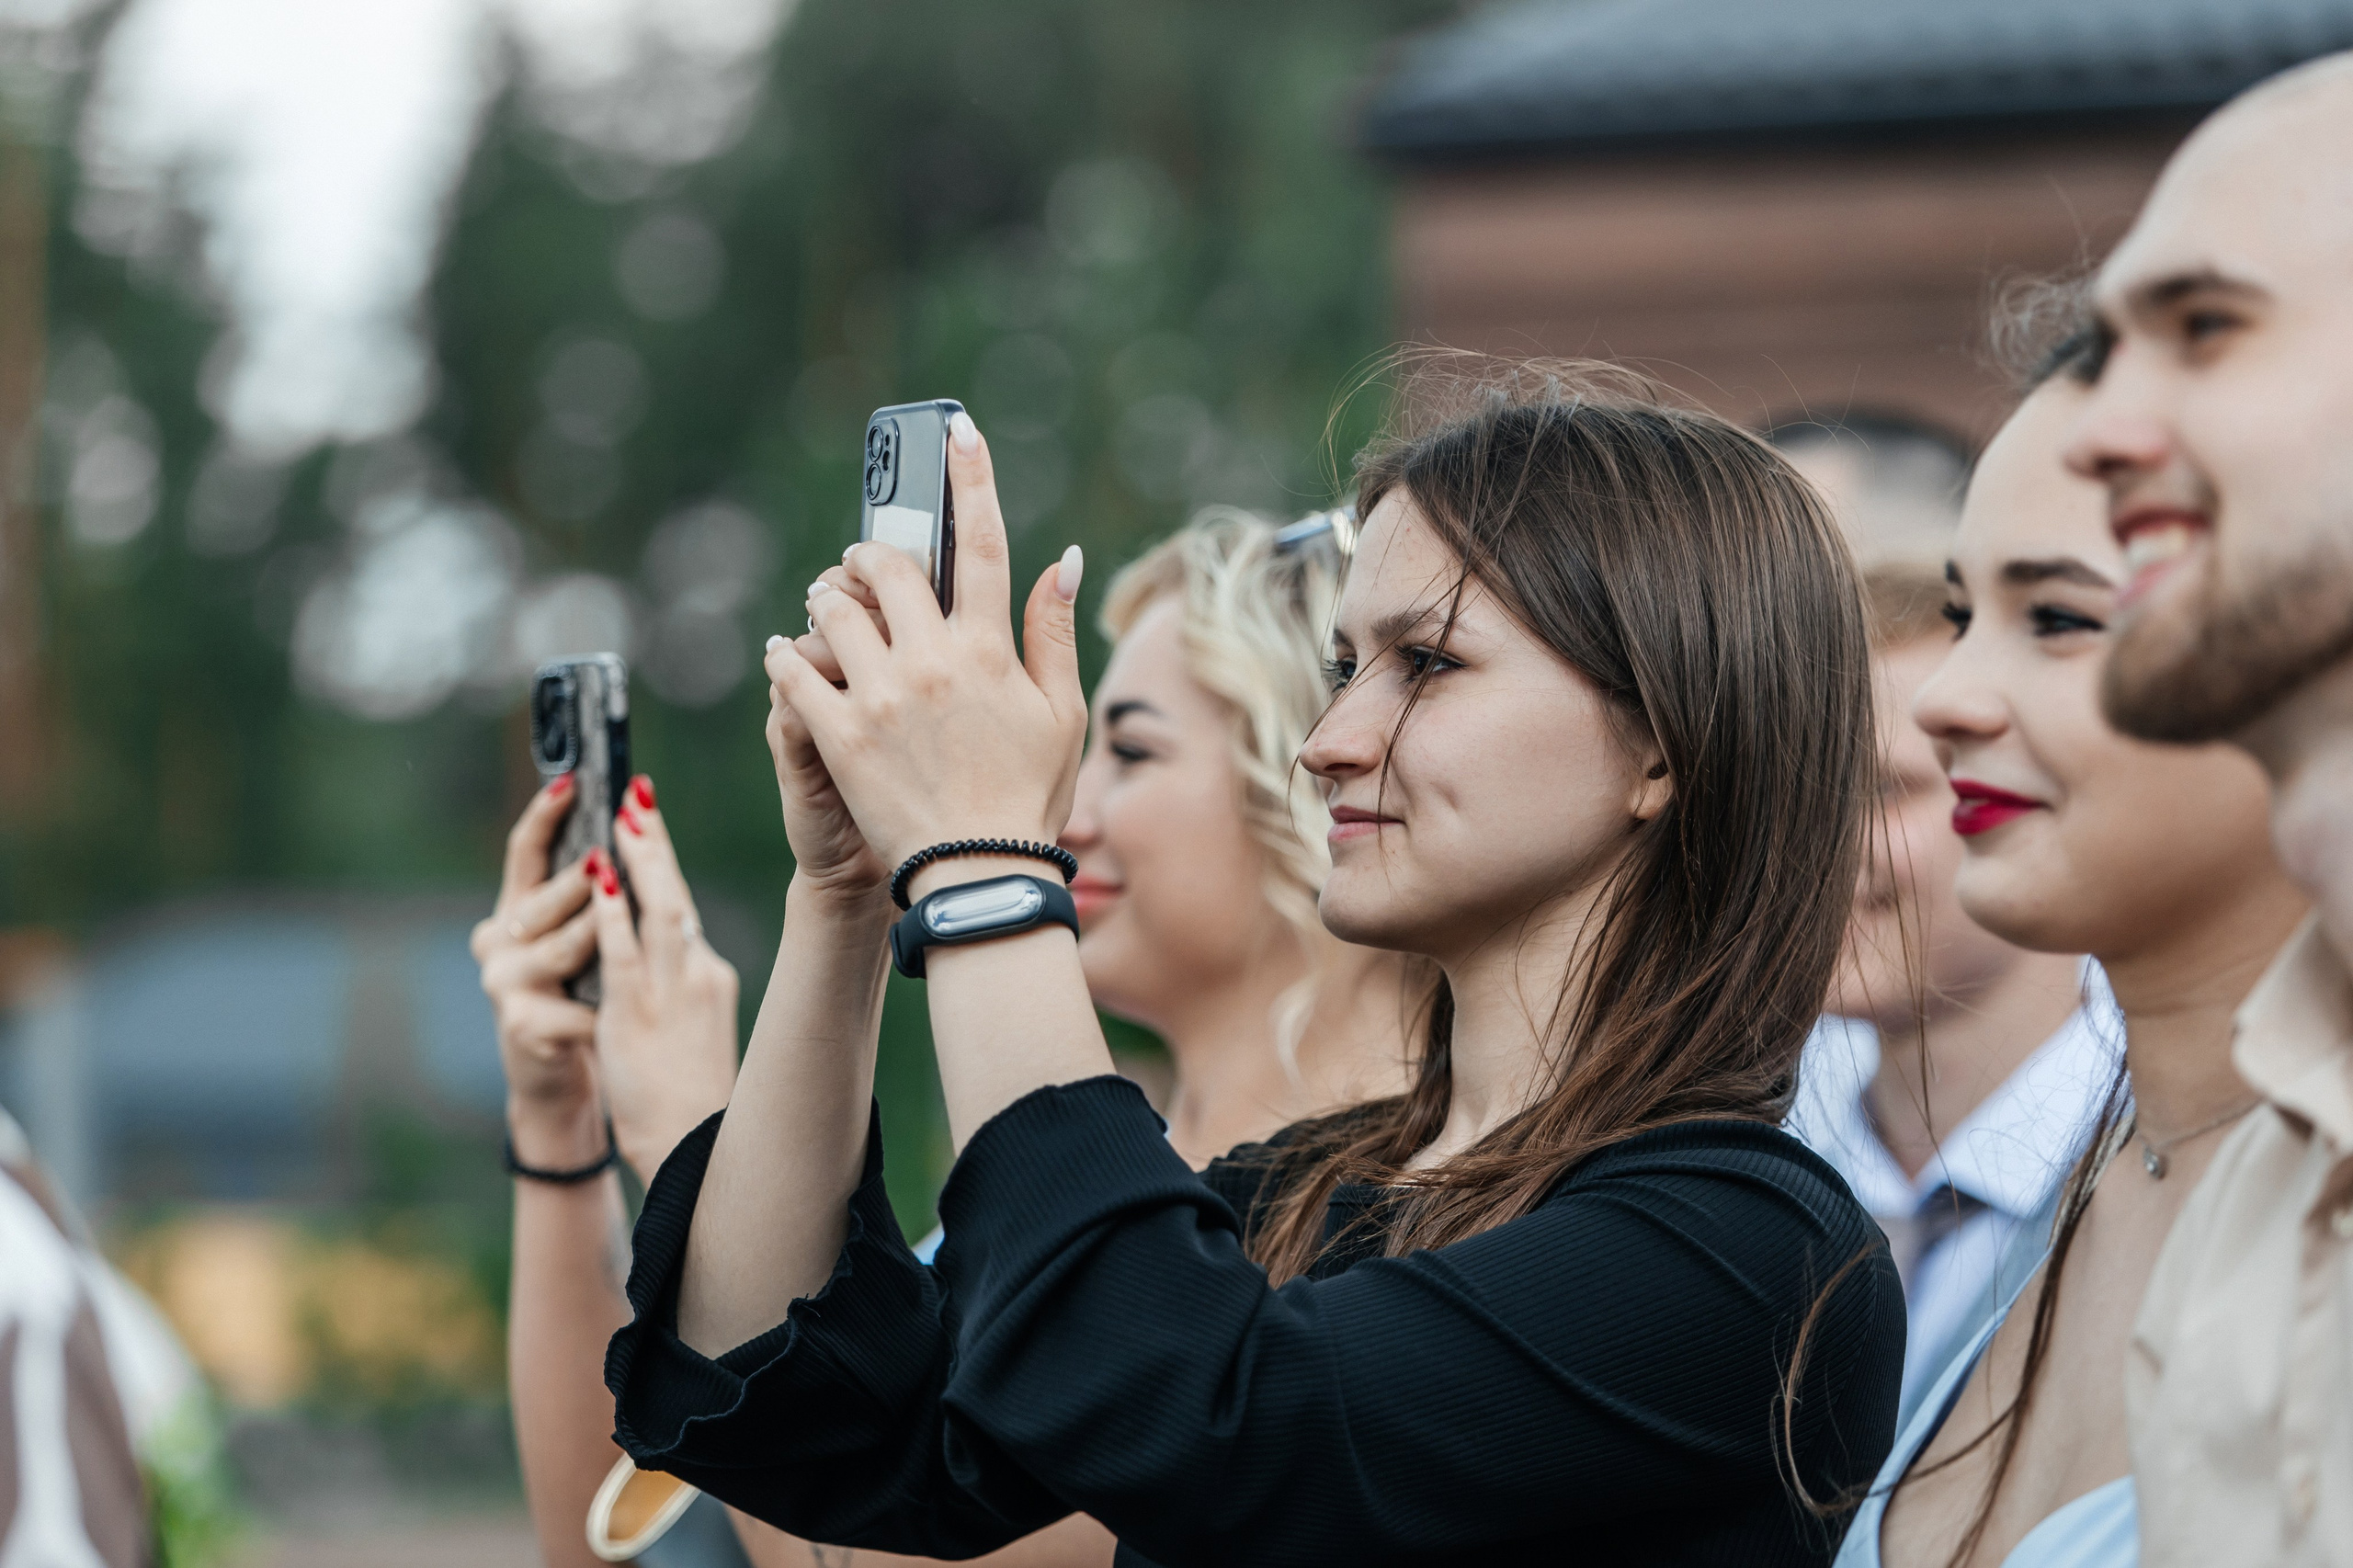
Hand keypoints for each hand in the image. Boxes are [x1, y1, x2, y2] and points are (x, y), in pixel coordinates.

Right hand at [472, 777, 602, 1161]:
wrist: (559, 1074)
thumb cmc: (578, 993)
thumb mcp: (581, 939)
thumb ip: (594, 896)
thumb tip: (635, 826)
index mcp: (516, 910)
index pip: (525, 851)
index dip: (544, 815)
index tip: (572, 781)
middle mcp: (497, 940)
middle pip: (544, 901)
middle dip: (580, 882)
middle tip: (607, 859)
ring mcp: (504, 984)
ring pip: (560, 950)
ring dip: (597, 938)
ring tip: (627, 927)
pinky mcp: (522, 1027)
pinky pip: (576, 1008)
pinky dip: (608, 1010)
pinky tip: (632, 1012)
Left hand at [588, 775, 743, 1180]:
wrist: (697, 1148)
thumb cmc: (693, 1098)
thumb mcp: (692, 1030)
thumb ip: (674, 988)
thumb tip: (657, 954)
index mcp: (707, 977)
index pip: (683, 908)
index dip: (664, 863)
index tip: (648, 822)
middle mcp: (697, 975)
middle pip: (678, 894)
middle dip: (655, 843)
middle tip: (637, 795)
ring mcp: (672, 994)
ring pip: (660, 911)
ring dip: (640, 860)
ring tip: (622, 816)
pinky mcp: (640, 1016)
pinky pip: (625, 954)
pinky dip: (613, 913)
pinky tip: (599, 881)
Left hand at [770, 411, 1087, 885]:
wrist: (978, 878)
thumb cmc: (1027, 797)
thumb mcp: (1060, 714)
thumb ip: (1053, 632)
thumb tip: (1061, 559)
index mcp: (991, 650)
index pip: (984, 544)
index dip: (972, 479)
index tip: (958, 431)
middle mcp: (934, 661)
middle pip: (891, 567)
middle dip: (874, 554)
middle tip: (868, 566)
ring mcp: (881, 697)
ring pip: (834, 609)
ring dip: (829, 600)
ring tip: (831, 612)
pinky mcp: (838, 734)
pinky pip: (794, 670)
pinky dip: (788, 657)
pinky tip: (792, 657)